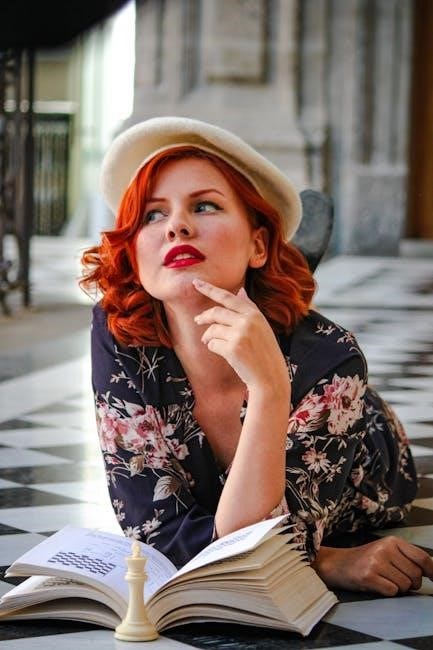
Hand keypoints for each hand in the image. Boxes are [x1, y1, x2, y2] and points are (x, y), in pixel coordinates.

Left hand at [193, 279, 289, 396]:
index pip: (228, 297)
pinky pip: (212, 344)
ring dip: (208, 336)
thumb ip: (250, 309)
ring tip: (209, 341)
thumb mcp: (262, 327)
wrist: (270, 378)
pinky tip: (222, 353)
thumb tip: (240, 291)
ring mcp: (240, 334)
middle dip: (203, 316)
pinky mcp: (233, 349)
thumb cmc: (265, 353)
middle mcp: (248, 321)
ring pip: (212, 329)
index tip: (196, 283)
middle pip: (216, 312)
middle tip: (197, 320)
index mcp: (255, 314)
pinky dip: (212, 348)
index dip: (210, 289)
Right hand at [313, 537, 432, 595]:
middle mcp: (385, 549)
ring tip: (383, 580)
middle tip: (395, 578)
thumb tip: (432, 570)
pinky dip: (387, 592)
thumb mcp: (386, 551)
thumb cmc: (364, 560)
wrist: (336, 563)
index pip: (422, 557)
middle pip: (415, 575)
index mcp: (392, 541)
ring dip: (397, 588)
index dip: (432, 571)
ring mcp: (376, 562)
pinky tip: (376, 584)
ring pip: (405, 585)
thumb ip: (407, 557)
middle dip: (410, 583)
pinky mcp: (368, 576)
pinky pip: (392, 591)